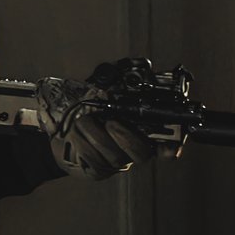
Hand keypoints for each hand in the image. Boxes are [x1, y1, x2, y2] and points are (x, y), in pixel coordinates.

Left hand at [37, 71, 182, 179]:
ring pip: (115, 158)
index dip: (172, 145)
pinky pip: (95, 163)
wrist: (63, 127)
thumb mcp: (106, 87)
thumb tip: (138, 65)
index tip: (168, 146)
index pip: (167, 142)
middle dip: (127, 138)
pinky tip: (76, 131)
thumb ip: (124, 78)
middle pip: (141, 153)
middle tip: (111, 122)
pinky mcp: (98, 169)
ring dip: (96, 136)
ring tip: (84, 121)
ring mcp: (116, 161)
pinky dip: (83, 144)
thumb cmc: (91, 106)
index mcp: (143, 129)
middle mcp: (133, 148)